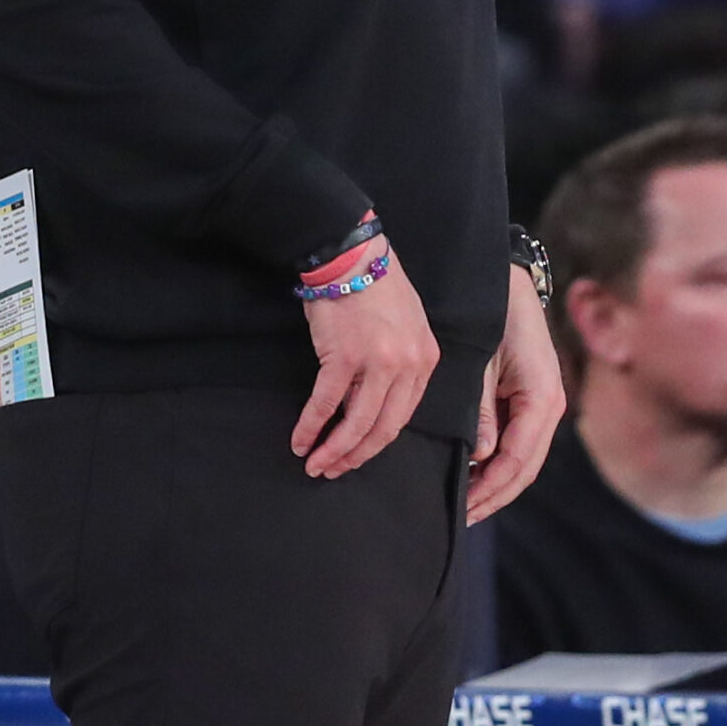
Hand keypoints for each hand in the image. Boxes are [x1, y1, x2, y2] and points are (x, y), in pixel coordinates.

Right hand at [294, 238, 438, 479]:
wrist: (352, 255)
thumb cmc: (376, 286)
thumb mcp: (406, 327)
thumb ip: (402, 364)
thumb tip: (380, 402)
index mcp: (425, 360)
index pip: (403, 417)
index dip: (377, 443)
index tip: (358, 455)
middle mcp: (407, 365)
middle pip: (383, 429)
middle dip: (356, 456)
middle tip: (334, 470)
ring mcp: (377, 363)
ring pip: (357, 424)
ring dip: (333, 450)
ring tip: (315, 463)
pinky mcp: (344, 357)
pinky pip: (326, 403)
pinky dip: (311, 426)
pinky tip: (300, 440)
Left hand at [465, 263, 565, 525]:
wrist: (509, 285)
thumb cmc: (493, 319)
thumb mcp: (482, 364)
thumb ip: (480, 411)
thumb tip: (478, 456)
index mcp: (542, 398)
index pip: (517, 459)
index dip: (490, 487)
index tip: (463, 506)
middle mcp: (550, 407)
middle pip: (525, 469)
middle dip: (495, 495)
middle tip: (461, 516)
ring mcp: (546, 406)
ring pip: (525, 461)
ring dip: (498, 484)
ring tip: (467, 504)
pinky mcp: (535, 402)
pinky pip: (521, 444)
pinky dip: (501, 465)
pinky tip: (477, 474)